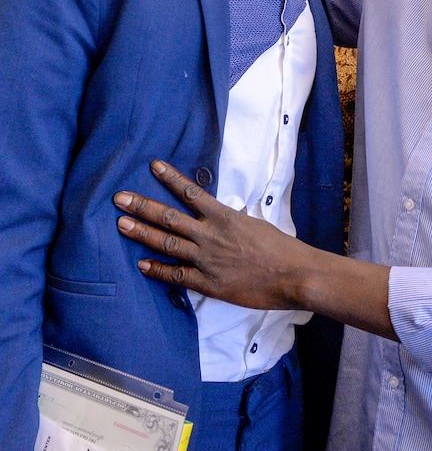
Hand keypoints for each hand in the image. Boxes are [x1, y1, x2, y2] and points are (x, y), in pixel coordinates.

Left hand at [115, 160, 395, 338]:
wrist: (293, 274)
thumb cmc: (280, 248)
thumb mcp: (255, 224)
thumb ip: (232, 220)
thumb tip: (220, 215)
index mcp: (224, 216)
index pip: (191, 193)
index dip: (171, 179)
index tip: (153, 167)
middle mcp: (210, 235)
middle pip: (169, 217)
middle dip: (142, 207)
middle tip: (119, 198)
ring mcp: (206, 260)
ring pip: (167, 243)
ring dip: (142, 233)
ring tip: (121, 224)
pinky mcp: (208, 283)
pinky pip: (177, 275)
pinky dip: (158, 269)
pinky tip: (141, 264)